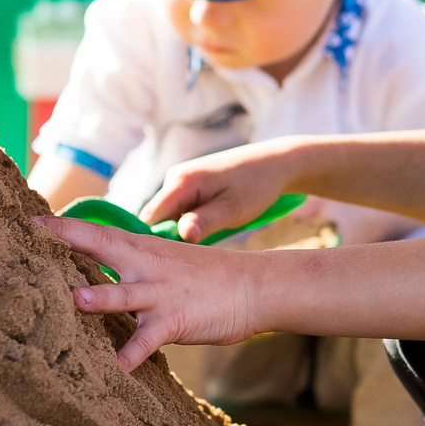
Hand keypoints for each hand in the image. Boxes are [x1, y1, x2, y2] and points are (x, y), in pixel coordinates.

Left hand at [32, 216, 260, 369]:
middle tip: (32, 237)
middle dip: (66, 241)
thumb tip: (93, 273)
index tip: (29, 221)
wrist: (254, 285)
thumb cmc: (206, 276)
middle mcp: (145, 266)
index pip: (95, 231)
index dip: (62, 227)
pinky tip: (113, 373)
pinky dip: (130, 357)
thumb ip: (130, 264)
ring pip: (124, 294)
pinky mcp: (175, 321)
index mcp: (140, 248)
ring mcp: (160, 293)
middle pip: (100, 247)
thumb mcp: (165, 260)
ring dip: (99, 297)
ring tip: (75, 300)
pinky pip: (147, 341)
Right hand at [142, 139, 298, 241]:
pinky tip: (210, 230)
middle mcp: (175, 179)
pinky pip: (180, 212)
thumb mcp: (232, 209)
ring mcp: (182, 182)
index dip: (154, 240)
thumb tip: (182, 236)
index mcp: (181, 182)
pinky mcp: (190, 188)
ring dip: (183, 232)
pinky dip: (191, 224)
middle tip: (192, 256)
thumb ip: (204, 222)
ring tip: (207, 241)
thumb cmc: (255, 186)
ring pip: (169, 216)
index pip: (150, 217)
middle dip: (169, 238)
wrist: (274, 164)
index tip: (169, 261)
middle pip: (156, 218)